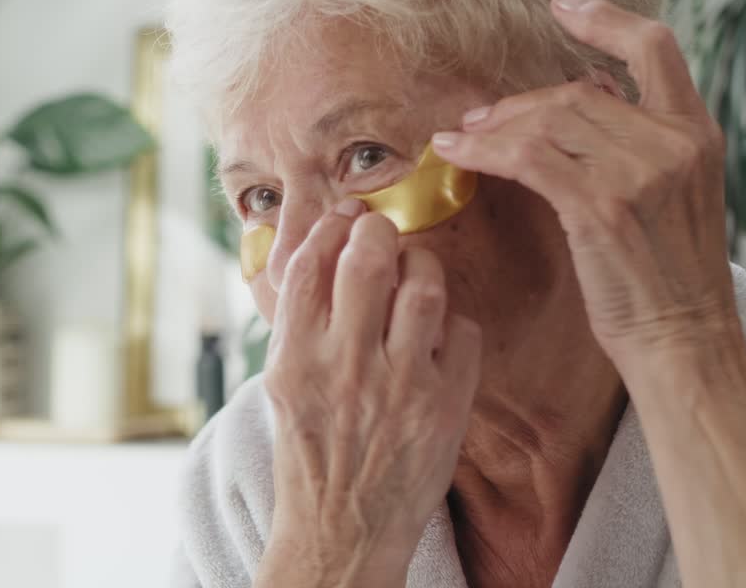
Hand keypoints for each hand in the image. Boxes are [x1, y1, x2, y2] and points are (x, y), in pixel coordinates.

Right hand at [260, 200, 481, 586]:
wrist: (343, 528)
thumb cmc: (312, 451)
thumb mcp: (284, 383)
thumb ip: (301, 322)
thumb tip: (322, 253)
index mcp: (294, 357)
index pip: (310, 264)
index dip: (331, 227)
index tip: (345, 218)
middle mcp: (344, 365)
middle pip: (368, 259)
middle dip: (378, 230)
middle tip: (383, 232)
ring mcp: (398, 384)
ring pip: (424, 286)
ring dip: (422, 266)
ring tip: (416, 272)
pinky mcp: (444, 405)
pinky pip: (462, 330)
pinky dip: (452, 322)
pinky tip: (438, 334)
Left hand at [431, 0, 738, 369]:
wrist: (681, 337)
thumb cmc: (665, 274)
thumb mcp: (672, 194)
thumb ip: (637, 141)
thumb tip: (587, 92)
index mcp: (697, 132)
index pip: (655, 48)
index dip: (604, 19)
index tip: (560, 4)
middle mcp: (673, 142)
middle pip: (577, 92)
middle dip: (517, 104)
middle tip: (476, 120)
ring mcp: (640, 172)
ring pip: (547, 121)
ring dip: (494, 128)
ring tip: (460, 139)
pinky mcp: (601, 205)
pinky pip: (527, 157)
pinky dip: (483, 151)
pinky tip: (455, 154)